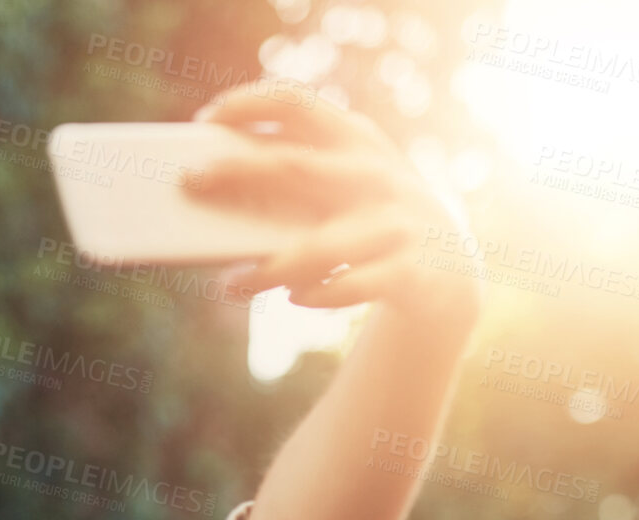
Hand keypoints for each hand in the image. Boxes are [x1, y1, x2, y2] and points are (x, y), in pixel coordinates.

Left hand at [187, 86, 484, 324]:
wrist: (447, 266)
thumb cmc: (368, 219)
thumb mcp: (345, 183)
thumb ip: (297, 177)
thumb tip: (214, 194)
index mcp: (354, 141)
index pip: (298, 103)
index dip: (250, 104)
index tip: (207, 117)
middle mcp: (374, 174)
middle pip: (294, 167)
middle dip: (238, 172)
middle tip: (190, 182)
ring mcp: (394, 222)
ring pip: (318, 247)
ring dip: (268, 268)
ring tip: (229, 283)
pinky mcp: (408, 269)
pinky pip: (352, 286)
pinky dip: (319, 294)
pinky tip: (295, 297)